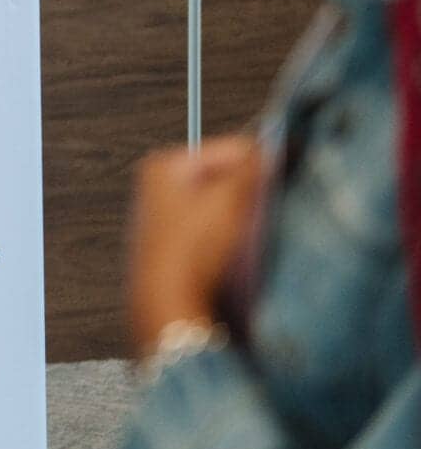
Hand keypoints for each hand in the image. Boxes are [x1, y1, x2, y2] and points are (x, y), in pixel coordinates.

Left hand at [126, 134, 264, 354]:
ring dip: (248, 217)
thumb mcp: (229, 198)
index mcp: (164, 165)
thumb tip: (279, 140)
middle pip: (228, 179)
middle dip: (255, 191)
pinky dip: (237, 238)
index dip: (264, 162)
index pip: (231, 148)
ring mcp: (168, 220)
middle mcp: (160, 188)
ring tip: (259, 233)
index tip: (289, 176)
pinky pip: (219, 233)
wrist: (170, 308)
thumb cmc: (190, 250)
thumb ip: (254, 165)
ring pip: (226, 207)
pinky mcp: (180, 250)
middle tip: (276, 206)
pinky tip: (246, 253)